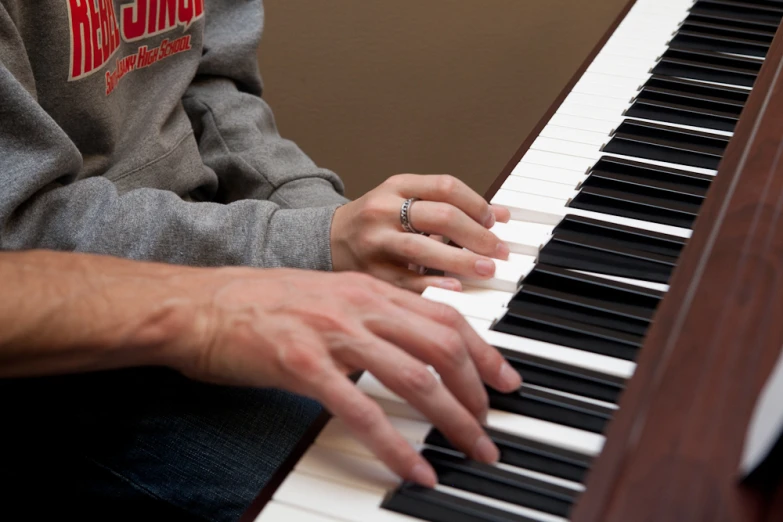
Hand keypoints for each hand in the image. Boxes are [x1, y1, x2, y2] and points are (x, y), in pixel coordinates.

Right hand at [165, 268, 521, 486]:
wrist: (199, 304)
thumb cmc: (258, 304)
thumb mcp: (326, 297)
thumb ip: (370, 317)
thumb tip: (409, 348)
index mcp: (367, 289)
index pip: (445, 316)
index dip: (483, 351)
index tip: (504, 380)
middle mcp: (359, 305)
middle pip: (442, 346)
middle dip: (477, 391)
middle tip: (489, 426)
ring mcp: (332, 333)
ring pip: (415, 378)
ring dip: (452, 419)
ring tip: (472, 449)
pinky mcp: (303, 366)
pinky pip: (363, 413)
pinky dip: (396, 446)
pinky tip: (415, 470)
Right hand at [330, 174, 510, 291]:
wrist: (328, 241)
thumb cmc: (376, 222)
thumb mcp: (407, 201)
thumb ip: (450, 206)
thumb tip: (501, 215)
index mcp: (396, 186)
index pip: (446, 187)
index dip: (477, 204)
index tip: (494, 221)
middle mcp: (383, 210)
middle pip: (440, 216)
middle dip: (478, 235)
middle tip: (499, 250)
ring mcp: (375, 242)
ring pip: (424, 248)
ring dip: (462, 261)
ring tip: (487, 269)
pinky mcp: (370, 272)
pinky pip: (406, 280)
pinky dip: (434, 284)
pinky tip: (455, 288)